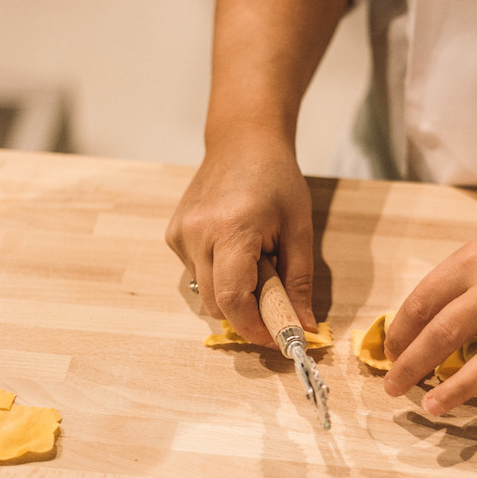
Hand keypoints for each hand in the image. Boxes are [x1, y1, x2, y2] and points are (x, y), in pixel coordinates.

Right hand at [166, 141, 316, 345]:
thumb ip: (299, 282)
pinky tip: (235, 249)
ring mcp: (180, 235)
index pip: (233, 299)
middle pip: (217, 304)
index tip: (278, 337)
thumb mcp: (300, 229)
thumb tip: (304, 328)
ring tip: (256, 263)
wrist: (241, 141)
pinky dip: (220, 275)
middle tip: (275, 301)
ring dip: (234, 293)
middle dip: (247, 314)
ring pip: (206, 292)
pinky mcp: (173, 235)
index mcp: (231, 229)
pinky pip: (198, 274)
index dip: (254, 327)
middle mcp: (197, 234)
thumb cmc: (277, 180)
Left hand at [382, 207, 476, 414]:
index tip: (390, 355)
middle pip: (447, 329)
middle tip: (393, 388)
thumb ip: (452, 286)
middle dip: (414, 363)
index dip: (400, 333)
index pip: (423, 301)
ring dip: (461, 384)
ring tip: (433, 406)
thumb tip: (411, 329)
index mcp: (471, 263)